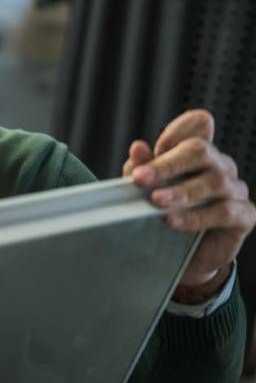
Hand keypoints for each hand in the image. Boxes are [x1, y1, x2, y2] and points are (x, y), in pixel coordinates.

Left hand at [124, 109, 254, 300]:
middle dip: (167, 164)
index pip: (197, 125)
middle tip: (140, 179)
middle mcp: (220, 166)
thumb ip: (142, 169)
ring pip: (214, 181)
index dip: (177, 132)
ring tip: (156, 202)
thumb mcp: (147, 191)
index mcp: (198, 153)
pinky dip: (196, 216)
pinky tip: (173, 221)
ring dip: (181, 192)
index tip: (150, 150)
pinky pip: (225, 211)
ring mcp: (235, 190)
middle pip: (201, 151)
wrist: (182, 257)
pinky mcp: (244, 216)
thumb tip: (138, 149)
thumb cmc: (165, 215)